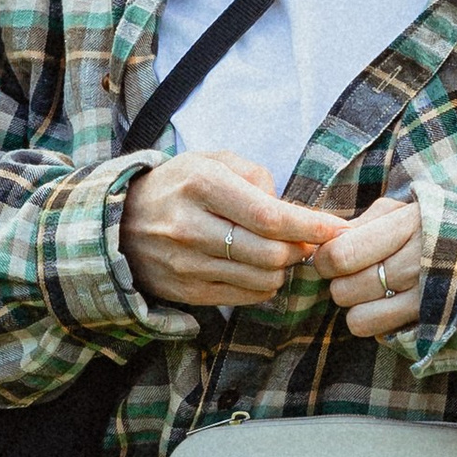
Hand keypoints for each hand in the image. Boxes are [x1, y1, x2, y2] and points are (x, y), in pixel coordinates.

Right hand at [120, 154, 344, 309]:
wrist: (117, 223)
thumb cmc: (178, 186)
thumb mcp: (211, 160)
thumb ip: (255, 176)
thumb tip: (290, 212)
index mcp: (200, 185)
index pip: (270, 216)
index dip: (311, 226)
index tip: (339, 228)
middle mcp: (190, 227)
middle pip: (270, 253)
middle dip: (300, 249)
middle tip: (309, 241)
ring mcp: (185, 264)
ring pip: (262, 280)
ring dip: (282, 269)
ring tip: (279, 252)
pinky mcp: (185, 291)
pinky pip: (243, 296)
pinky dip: (262, 285)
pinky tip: (257, 268)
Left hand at [313, 193, 424, 339]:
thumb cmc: (431, 224)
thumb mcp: (399, 209)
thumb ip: (361, 224)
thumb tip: (324, 243)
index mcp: (407, 225)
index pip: (341, 255)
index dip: (325, 258)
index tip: (332, 254)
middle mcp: (416, 263)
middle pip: (343, 289)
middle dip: (339, 282)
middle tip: (354, 272)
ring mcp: (424, 296)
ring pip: (355, 316)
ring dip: (355, 304)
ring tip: (370, 289)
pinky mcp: (428, 321)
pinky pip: (373, 330)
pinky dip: (370, 319)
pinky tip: (383, 303)